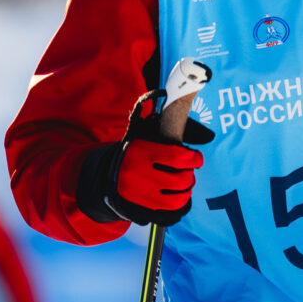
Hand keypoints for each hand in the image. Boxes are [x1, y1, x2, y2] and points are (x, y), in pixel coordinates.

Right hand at [78, 91, 213, 225]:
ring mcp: (140, 194)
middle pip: (181, 178)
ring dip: (187, 189)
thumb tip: (162, 92)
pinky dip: (180, 203)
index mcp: (141, 152)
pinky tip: (180, 195)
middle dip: (190, 174)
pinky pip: (170, 209)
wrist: (104, 178)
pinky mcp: (141, 208)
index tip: (198, 157)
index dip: (194, 158)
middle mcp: (139, 174)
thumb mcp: (137, 133)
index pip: (179, 157)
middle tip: (191, 170)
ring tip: (186, 182)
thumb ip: (149, 114)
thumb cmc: (129, 153)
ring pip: (178, 196)